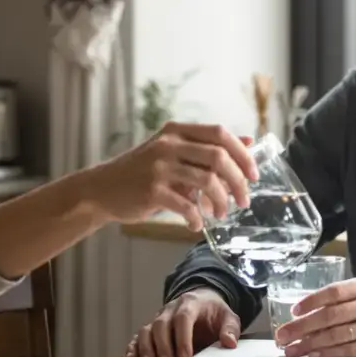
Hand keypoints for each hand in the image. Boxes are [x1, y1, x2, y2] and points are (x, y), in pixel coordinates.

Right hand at [87, 122, 258, 230]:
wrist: (102, 189)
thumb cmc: (142, 171)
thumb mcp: (173, 152)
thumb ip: (207, 148)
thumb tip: (249, 143)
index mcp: (176, 131)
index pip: (220, 134)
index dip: (242, 154)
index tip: (254, 175)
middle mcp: (168, 145)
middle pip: (218, 157)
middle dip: (238, 182)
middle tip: (244, 201)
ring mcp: (159, 167)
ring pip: (207, 181)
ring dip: (221, 202)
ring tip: (222, 214)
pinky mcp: (152, 191)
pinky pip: (187, 206)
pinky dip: (197, 219)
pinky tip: (196, 225)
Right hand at [124, 288, 240, 356]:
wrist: (202, 300)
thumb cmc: (214, 313)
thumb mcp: (228, 317)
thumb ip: (230, 329)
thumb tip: (229, 343)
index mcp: (190, 304)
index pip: (183, 318)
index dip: (182, 338)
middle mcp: (170, 309)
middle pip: (161, 323)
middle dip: (163, 345)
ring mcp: (158, 318)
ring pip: (147, 329)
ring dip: (146, 346)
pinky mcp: (151, 328)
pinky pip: (138, 335)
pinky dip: (133, 346)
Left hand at [273, 278, 355, 356]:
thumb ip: (343, 297)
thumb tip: (308, 309)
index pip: (333, 292)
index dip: (311, 301)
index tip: (293, 310)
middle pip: (329, 316)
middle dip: (301, 327)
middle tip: (282, 335)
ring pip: (335, 335)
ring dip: (309, 344)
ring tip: (290, 350)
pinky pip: (347, 350)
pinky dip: (327, 353)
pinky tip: (312, 355)